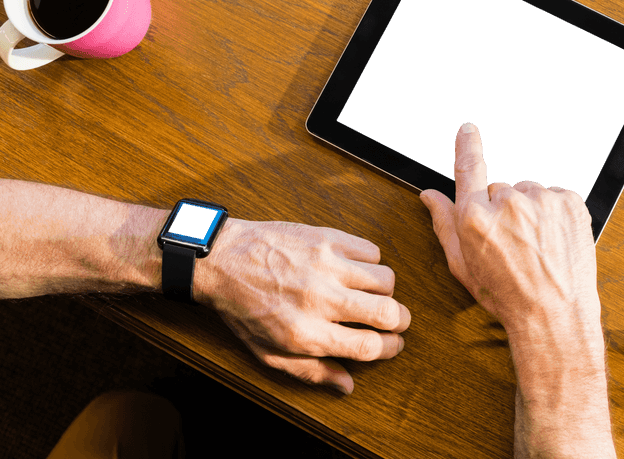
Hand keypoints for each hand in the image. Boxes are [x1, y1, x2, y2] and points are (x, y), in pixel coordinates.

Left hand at [195, 218, 410, 393]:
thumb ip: (311, 371)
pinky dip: (370, 262)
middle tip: (396, 320)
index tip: (393, 344)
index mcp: (307, 334)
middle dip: (400, 320)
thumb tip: (348, 385)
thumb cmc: (243, 309)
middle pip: (387, 312)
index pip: (369, 346)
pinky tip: (355, 269)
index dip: (390, 348)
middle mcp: (320, 299)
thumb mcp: (268, 352)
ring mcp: (326, 265)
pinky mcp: (326, 238)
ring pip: (385, 279)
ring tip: (371, 293)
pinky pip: (371, 251)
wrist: (222, 261)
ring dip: (385, 290)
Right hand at [419, 123, 600, 337]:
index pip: (468, 169)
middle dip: (503, 210)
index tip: (467, 129)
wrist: (555, 315)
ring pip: (529, 193)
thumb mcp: (463, 266)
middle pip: (500, 190)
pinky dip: (553, 214)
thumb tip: (430, 196)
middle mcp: (508, 203)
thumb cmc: (507, 296)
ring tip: (536, 247)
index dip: (467, 146)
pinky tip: (552, 241)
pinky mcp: (569, 202)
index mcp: (475, 218)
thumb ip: (444, 224)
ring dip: (530, 212)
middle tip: (513, 244)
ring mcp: (542, 200)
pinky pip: (554, 197)